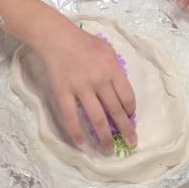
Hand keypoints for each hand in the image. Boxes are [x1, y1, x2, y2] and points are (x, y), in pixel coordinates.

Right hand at [36, 15, 136, 152]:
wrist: (57, 37)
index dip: (130, 111)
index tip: (130, 119)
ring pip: (96, 118)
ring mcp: (80, 88)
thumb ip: (116, 70)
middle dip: (125, 129)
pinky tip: (81, 143)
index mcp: (112, 69)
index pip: (127, 96)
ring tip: (108, 149)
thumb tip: (121, 91)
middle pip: (115, 110)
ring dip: (104, 137)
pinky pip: (71, 116)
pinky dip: (76, 132)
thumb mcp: (107, 50)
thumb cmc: (84, 43)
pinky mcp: (63, 92)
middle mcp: (99, 80)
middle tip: (131, 143)